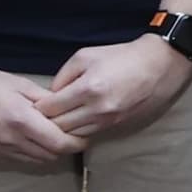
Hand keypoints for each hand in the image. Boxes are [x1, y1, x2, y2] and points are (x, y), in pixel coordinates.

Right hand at [0, 55, 78, 170]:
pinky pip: (14, 160)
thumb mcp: (17, 84)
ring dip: (45, 152)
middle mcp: (11, 141)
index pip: (60, 144)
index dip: (76, 142)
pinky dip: (26, 153)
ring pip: (33, 161)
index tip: (84, 135)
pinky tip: (23, 139)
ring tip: (48, 137)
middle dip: (64, 148)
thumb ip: (43, 100)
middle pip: (50, 156)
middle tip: (69, 136)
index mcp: (22, 121)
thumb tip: (65, 109)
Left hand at [40, 35, 191, 142]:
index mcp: (88, 88)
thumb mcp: (85, 55)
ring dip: (62, 129)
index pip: (51, 109)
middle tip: (39, 115)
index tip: (34, 104)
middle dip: (46, 121)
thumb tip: (51, 95)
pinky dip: (77, 131)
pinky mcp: (115, 126)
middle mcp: (97, 109)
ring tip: (55, 120)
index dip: (38, 108)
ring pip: (73, 135)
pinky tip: (73, 122)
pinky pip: (87, 134)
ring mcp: (107, 120)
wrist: (157, 66)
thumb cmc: (120, 56)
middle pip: (59, 126)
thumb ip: (64, 75)